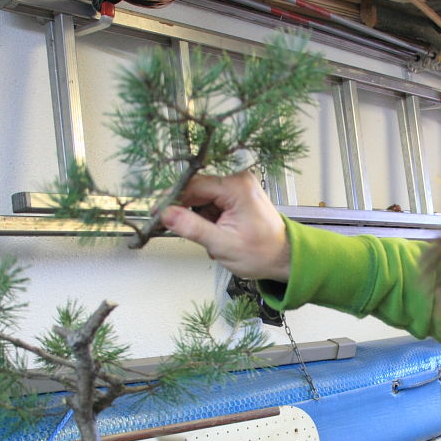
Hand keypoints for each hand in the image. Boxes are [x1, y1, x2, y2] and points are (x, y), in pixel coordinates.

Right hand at [162, 171, 290, 281]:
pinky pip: (211, 204)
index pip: (194, 185)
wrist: (283, 259)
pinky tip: (216, 234)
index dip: (172, 199)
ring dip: (199, 220)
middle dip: (187, 213)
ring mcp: (238, 188)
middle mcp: (238, 181)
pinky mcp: (236, 197)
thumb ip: (192, 228)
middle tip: (179, 232)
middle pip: (196, 190)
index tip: (157, 212)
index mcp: (237, 187)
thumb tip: (167, 214)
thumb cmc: (263, 253)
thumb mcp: (222, 244)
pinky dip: (208, 220)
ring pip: (201, 199)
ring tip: (211, 239)